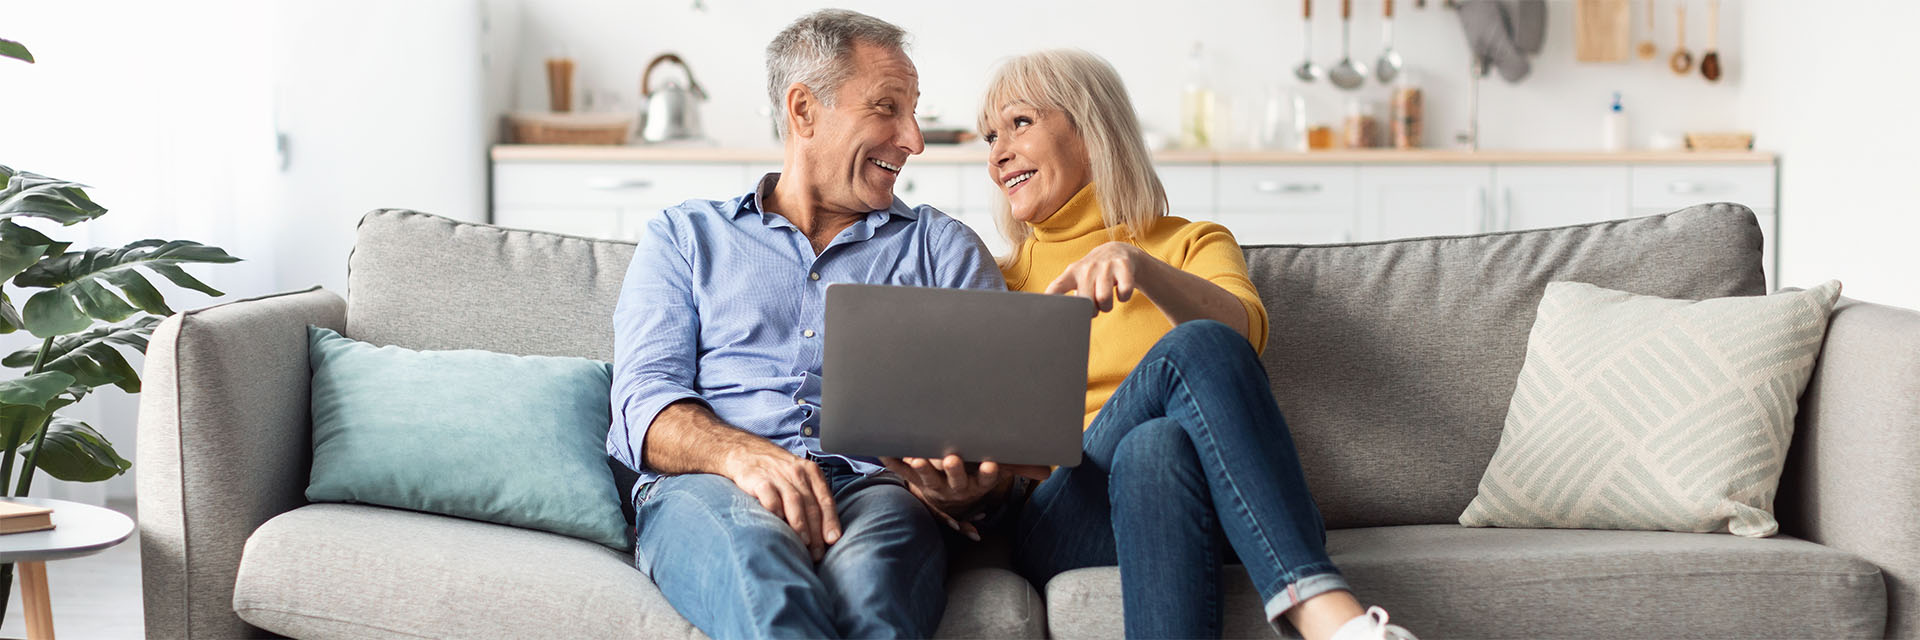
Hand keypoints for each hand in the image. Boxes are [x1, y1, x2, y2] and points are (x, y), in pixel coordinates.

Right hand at [721, 444, 841, 561]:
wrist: (745, 452)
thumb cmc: (777, 471)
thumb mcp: (799, 477)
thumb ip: (812, 498)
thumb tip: (825, 532)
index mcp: (812, 473)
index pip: (825, 500)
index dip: (831, 521)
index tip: (833, 540)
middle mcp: (797, 473)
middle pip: (811, 505)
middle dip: (816, 531)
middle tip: (817, 553)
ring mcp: (778, 475)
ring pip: (794, 501)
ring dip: (800, 523)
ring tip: (803, 542)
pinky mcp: (758, 478)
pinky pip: (769, 496)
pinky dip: (775, 510)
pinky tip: (778, 524)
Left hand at [883, 454, 1051, 539]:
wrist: (946, 500)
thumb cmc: (975, 474)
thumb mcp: (996, 472)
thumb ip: (1020, 467)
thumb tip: (1048, 471)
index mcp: (976, 483)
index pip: (985, 479)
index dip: (988, 474)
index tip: (992, 465)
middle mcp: (954, 486)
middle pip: (954, 480)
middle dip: (953, 470)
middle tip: (951, 459)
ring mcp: (931, 484)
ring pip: (926, 478)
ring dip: (922, 468)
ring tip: (918, 458)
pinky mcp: (912, 478)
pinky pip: (900, 471)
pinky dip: (892, 461)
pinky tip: (883, 449)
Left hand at [1043, 241, 1154, 313]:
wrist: (1119, 251)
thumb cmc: (1094, 273)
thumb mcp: (1078, 278)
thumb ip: (1067, 296)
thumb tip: (1059, 319)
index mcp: (1072, 273)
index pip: (1057, 287)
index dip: (1051, 300)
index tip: (1048, 312)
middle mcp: (1087, 267)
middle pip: (1085, 302)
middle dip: (1092, 310)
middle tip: (1095, 305)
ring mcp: (1105, 265)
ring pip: (1104, 299)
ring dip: (1107, 306)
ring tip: (1106, 300)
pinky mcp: (1123, 266)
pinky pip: (1124, 292)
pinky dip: (1124, 297)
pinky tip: (1120, 290)